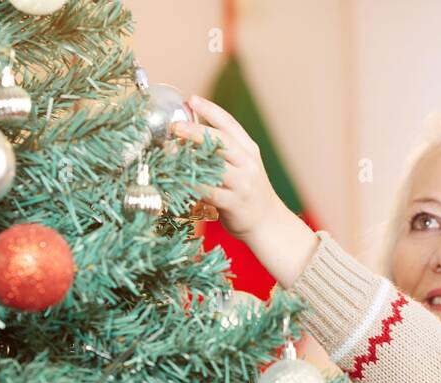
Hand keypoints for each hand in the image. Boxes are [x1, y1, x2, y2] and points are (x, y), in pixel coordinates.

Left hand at [171, 96, 316, 286]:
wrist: (268, 224)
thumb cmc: (247, 193)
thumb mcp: (243, 167)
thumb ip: (222, 152)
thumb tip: (189, 135)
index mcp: (249, 150)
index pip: (230, 124)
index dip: (210, 110)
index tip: (191, 99)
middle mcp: (248, 164)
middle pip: (222, 141)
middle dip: (197, 131)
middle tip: (175, 126)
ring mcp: (243, 184)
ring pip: (215, 166)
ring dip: (192, 158)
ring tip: (171, 152)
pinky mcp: (235, 203)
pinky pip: (210, 192)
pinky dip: (192, 186)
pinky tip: (177, 181)